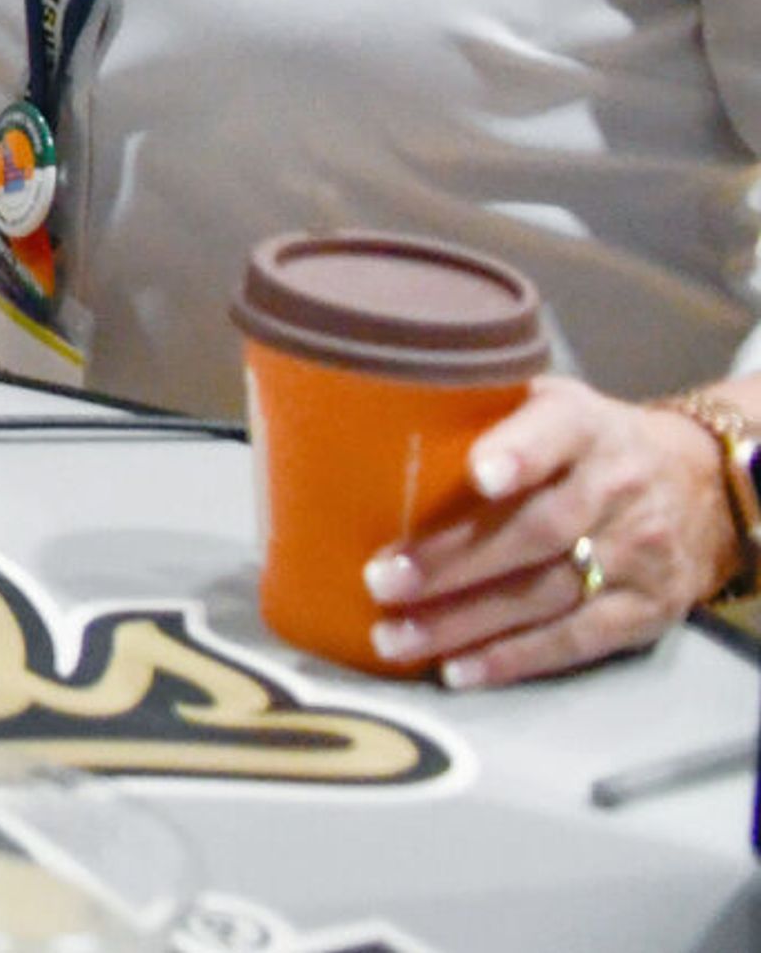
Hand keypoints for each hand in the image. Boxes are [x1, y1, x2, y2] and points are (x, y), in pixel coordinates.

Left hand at [365, 378, 737, 686]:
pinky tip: (459, 669)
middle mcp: (618, 488)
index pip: (557, 433)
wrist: (699, 483)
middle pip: (538, 529)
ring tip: (395, 637)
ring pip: (547, 592)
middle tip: (382, 579)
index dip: (521, 452)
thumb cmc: (583, 442)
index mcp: (585, 426)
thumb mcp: (548, 403)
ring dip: (466, 621)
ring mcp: (638, 553)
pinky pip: (577, 640)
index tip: (480, 473)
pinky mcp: (648, 610)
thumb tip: (372, 419)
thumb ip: (483, 408)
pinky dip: (514, 658)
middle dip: (455, 560)